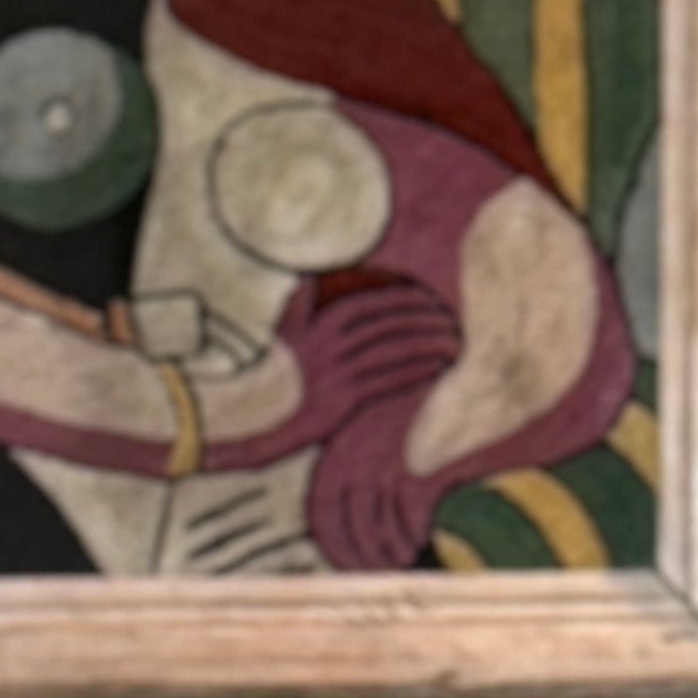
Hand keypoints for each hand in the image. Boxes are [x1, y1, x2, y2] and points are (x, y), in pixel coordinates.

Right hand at [272, 277, 461, 570]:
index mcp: (320, 325)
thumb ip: (299, 303)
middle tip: (452, 323)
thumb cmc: (265, 376)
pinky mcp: (342, 404)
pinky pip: (389, 382)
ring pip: (395, 354)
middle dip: (426, 322)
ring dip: (429, 346)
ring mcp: (338, 376)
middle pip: (391, 327)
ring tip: (453, 345)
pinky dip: (416, 373)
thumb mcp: (280, 332)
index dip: (407, 301)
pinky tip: (435, 371)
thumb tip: (311, 278)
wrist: (244, 418)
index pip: (374, 305)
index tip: (430, 301)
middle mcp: (332, 347)